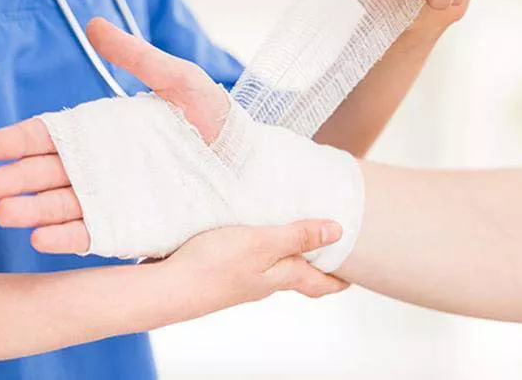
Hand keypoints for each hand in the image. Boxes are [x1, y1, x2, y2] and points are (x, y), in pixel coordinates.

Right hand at [0, 18, 227, 253]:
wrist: (252, 163)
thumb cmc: (217, 119)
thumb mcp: (180, 80)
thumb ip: (139, 57)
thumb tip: (93, 24)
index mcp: (107, 133)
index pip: (54, 137)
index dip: (23, 140)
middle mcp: (105, 169)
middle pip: (50, 174)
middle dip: (16, 180)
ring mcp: (117, 200)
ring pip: (65, 207)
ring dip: (33, 212)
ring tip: (6, 214)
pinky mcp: (134, 229)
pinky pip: (95, 235)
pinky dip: (68, 239)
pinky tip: (42, 239)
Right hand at [163, 220, 348, 317]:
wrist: (168, 288)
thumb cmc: (214, 266)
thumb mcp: (263, 243)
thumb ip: (298, 236)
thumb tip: (337, 233)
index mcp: (280, 276)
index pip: (318, 282)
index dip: (338, 279)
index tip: (354, 275)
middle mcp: (263, 282)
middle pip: (298, 275)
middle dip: (315, 264)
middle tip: (329, 250)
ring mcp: (240, 279)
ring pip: (273, 268)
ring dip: (288, 254)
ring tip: (294, 235)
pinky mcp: (219, 272)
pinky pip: (250, 261)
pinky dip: (261, 250)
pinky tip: (252, 235)